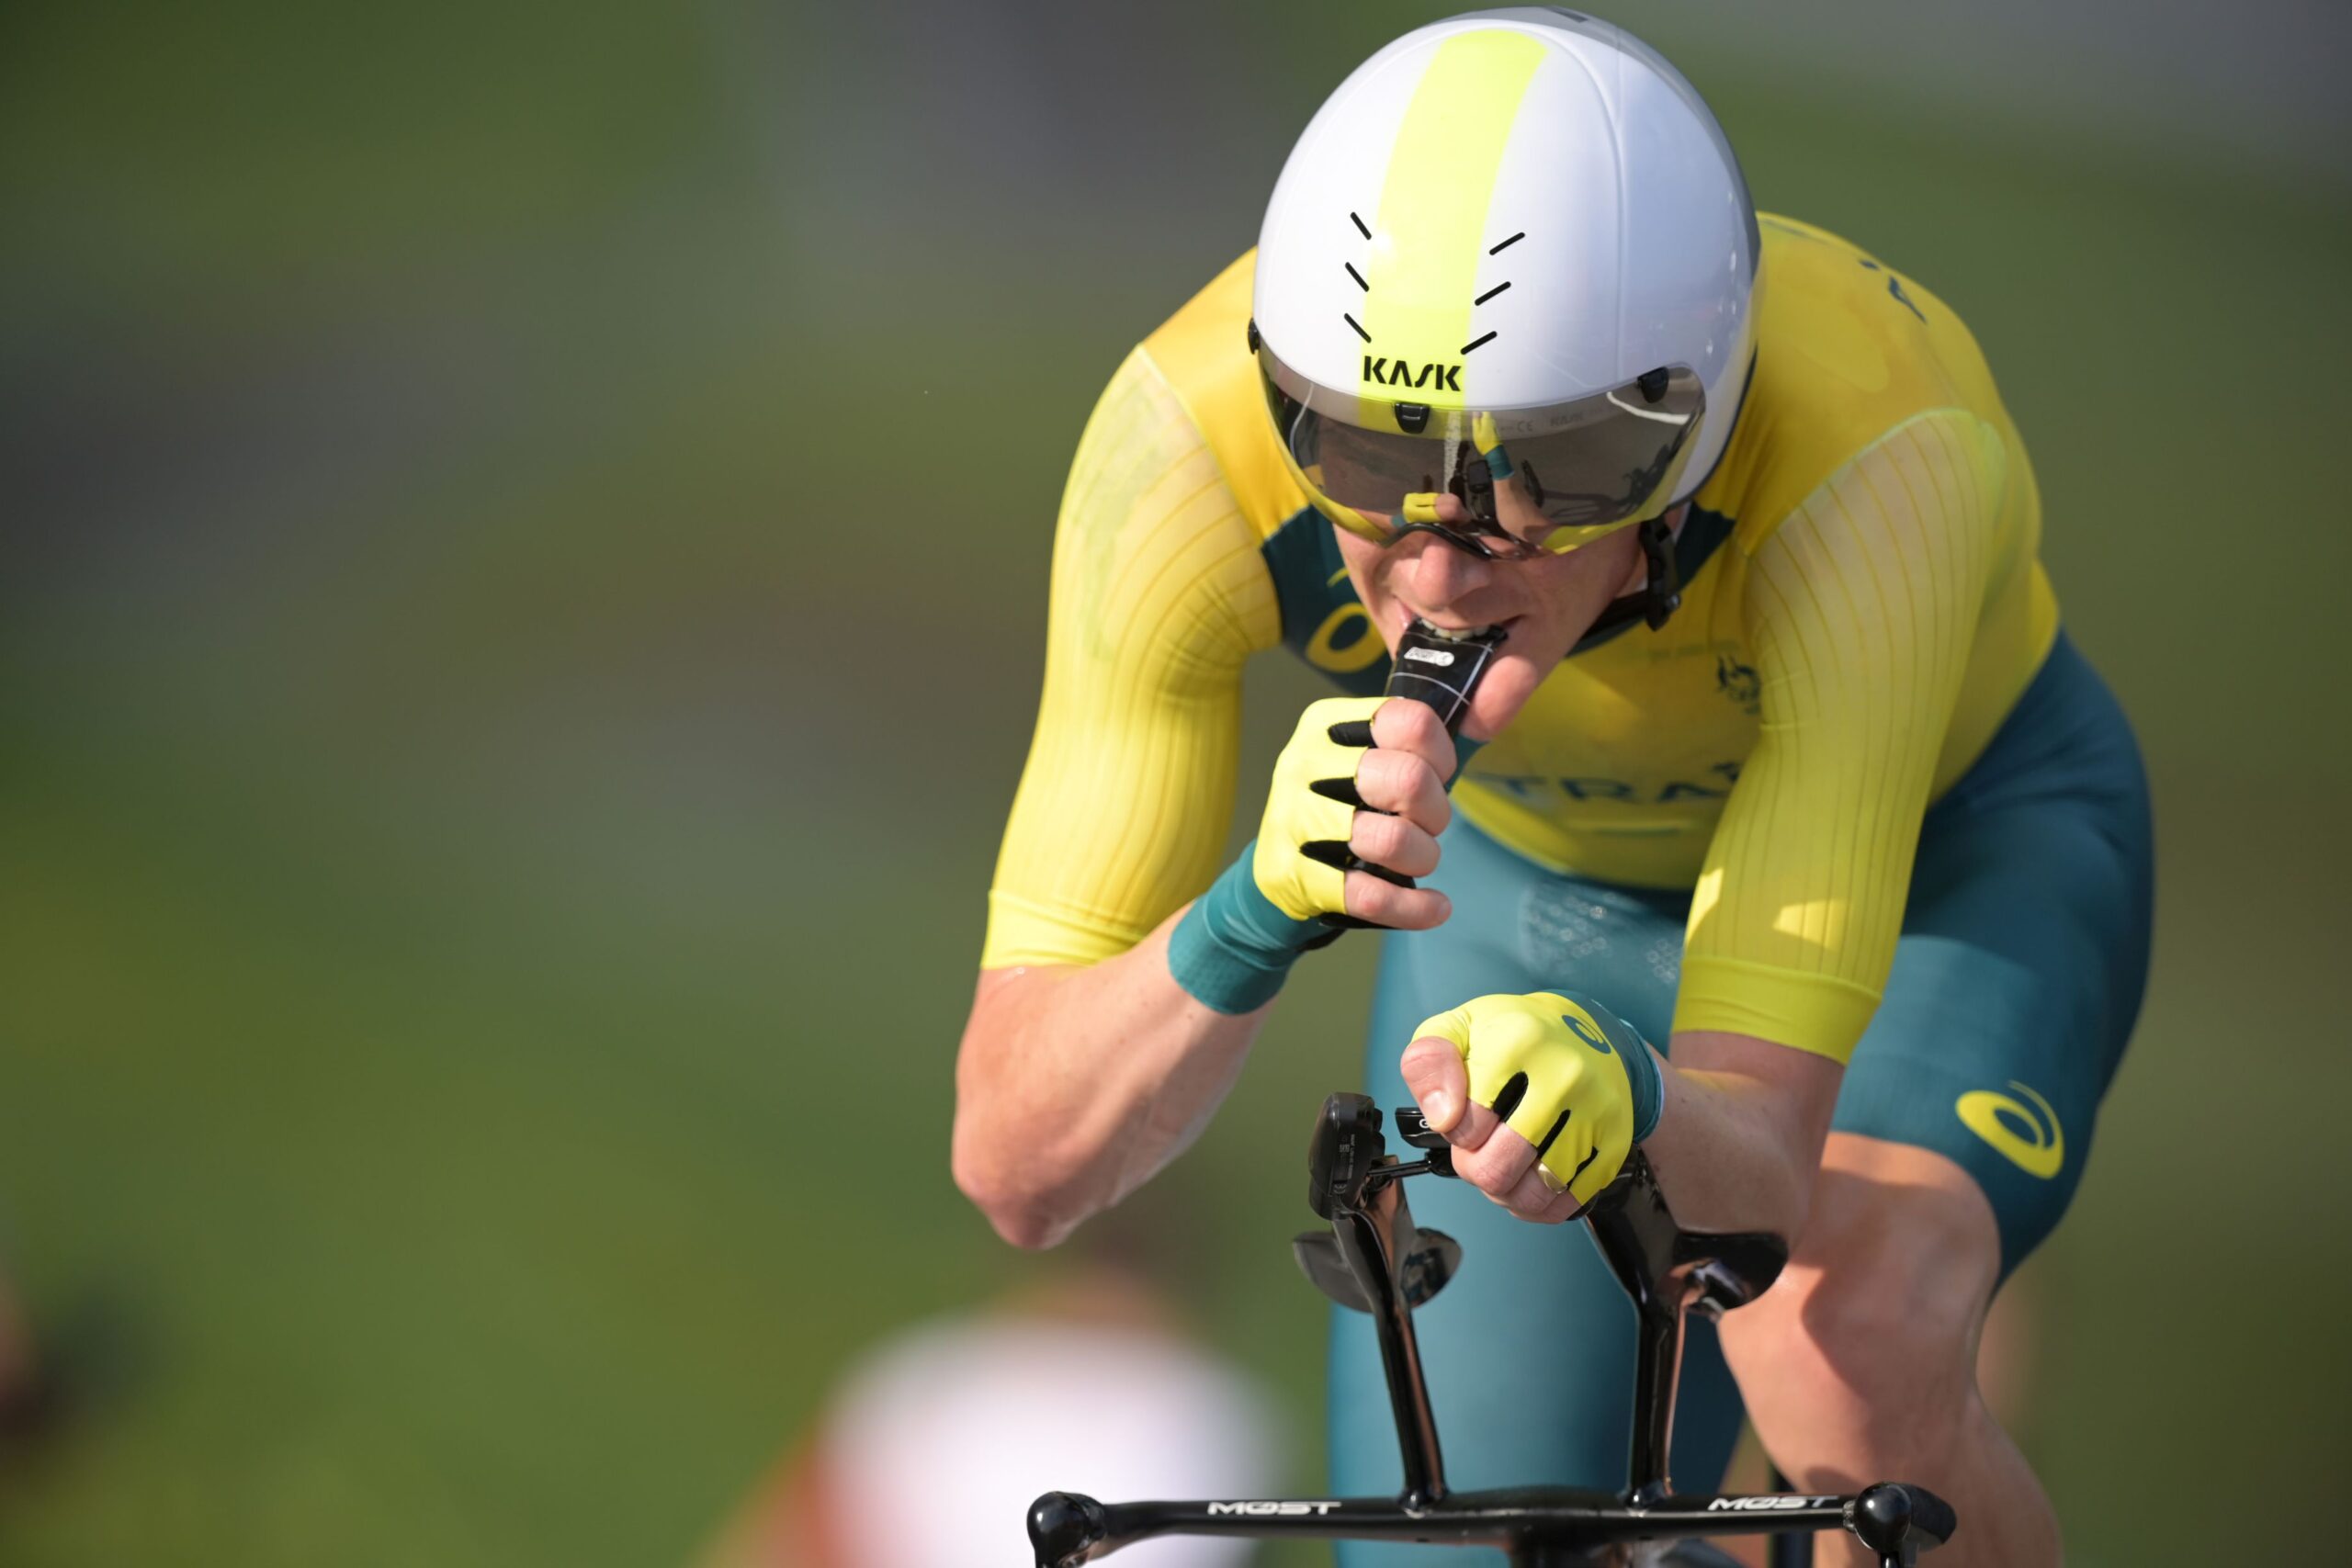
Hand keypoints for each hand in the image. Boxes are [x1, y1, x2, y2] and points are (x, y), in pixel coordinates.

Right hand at [1251, 695, 1456, 929]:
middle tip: (1429, 825)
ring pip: (1390, 840)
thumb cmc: (1347, 806)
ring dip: (1424, 857)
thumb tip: (1510, 687)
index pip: (1411, 722)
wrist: (1282, 871)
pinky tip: (1433, 907)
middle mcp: (1304, 763)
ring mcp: (1294, 820)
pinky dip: (1415, 908)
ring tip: (1420, 860)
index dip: (1442, 755)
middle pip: (1408, 779)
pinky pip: (1371, 895)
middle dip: (1437, 811)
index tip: (1439, 776)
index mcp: (1327, 725)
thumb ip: (1444, 729)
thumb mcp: (1383, 758)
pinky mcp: (1295, 876)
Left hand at [1401, 991, 1660, 1216]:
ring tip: (1504, 1164)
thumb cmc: (1515, 1035)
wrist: (1589, 1031)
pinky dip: (1539, 1206)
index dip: (1454, 1132)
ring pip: (1533, 1193)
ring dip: (1506, 1192)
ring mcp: (1595, 1112)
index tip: (1463, 1118)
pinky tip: (1529, 1180)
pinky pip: (1567, 1203)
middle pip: (1496, 1169)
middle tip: (1479, 1149)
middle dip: (1476, 1169)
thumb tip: (1444, 1116)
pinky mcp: (1614, 1143)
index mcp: (1518, 1043)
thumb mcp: (1459, 1030)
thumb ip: (1428, 1064)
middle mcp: (1564, 1077)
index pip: (1465, 1126)